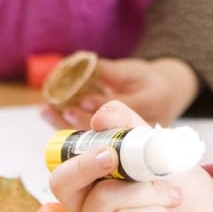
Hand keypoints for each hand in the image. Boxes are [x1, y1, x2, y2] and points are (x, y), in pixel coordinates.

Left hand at [40, 58, 198, 128]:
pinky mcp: (117, 149)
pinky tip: (50, 117)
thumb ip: (111, 71)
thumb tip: (85, 63)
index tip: (83, 98)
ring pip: (96, 139)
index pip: (127, 107)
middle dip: (83, 120)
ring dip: (69, 127)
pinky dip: (68, 130)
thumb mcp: (135, 70)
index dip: (103, 104)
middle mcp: (144, 126)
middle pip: (109, 129)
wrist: (166, 99)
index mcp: (154, 102)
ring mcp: (132, 142)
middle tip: (63, 108)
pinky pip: (90, 142)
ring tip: (47, 112)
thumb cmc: (148, 81)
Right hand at [48, 101, 212, 211]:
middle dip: (144, 190)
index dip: (81, 166)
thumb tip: (102, 115)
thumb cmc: (183, 187)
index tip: (111, 154)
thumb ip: (129, 130)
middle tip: (172, 191)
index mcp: (90, 198)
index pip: (62, 181)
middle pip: (98, 202)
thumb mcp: (156, 150)